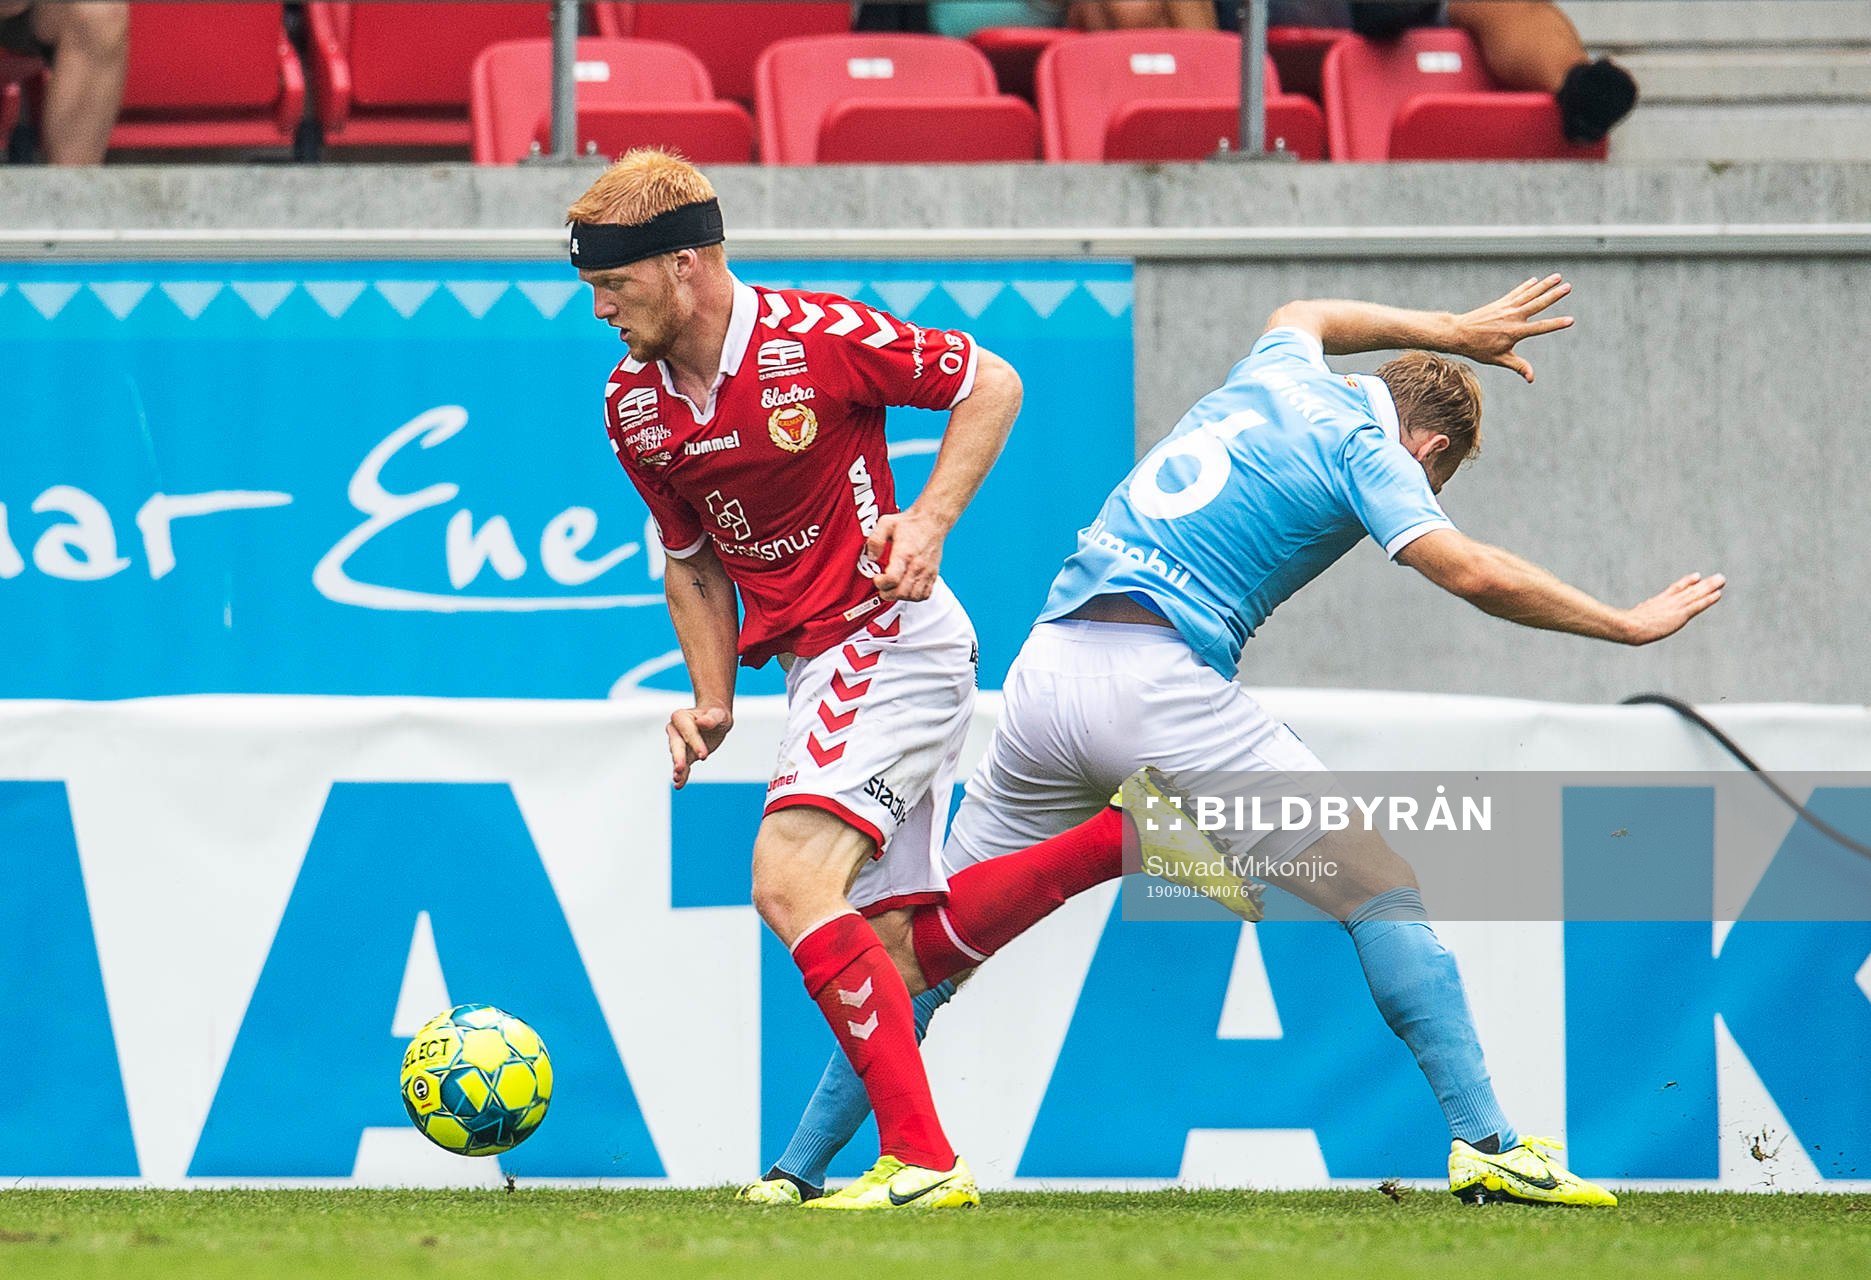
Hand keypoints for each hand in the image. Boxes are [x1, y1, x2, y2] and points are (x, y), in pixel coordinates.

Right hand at [666, 704, 731, 788]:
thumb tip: (701, 722)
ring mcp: (678, 744)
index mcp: (681, 717)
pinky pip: (683, 766)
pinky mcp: (685, 756)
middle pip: (676, 745)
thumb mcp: (718, 715)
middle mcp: (675, 730)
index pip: (687, 732)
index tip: (703, 755)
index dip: (695, 743)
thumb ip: (711, 718)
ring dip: (678, 768)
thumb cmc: (716, 715)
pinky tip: (679, 785)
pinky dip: (682, 776)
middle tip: (680, 768)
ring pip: (678, 757)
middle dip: (678, 757)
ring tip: (677, 779)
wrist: (715, 721)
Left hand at [864, 507, 946, 601]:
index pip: (893, 579)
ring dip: (900, 597)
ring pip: (914, 596)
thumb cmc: (909, 523)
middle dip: (887, 593)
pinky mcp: (933, 574)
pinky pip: (925, 594)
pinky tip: (906, 589)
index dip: (881, 583)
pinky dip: (914, 597)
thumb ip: (875, 540)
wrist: (932, 521)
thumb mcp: (886, 523)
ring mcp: (927, 571)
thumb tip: (871, 557)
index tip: (877, 577)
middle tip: (882, 585)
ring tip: (893, 588)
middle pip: (902, 592)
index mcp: (905, 553)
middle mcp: (918, 565)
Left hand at [1449, 274, 1574, 381]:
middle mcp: (1513, 317)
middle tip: (1569, 287)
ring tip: (1558, 276)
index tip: (1571, 320)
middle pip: (1537, 304)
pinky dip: (1526, 286)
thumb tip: (1532, 379)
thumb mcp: (1499, 359)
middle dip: (1554, 295)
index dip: (1556, 324)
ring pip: (1529, 294)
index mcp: (1515, 332)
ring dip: (1544, 285)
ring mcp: (1506, 307)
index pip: (1540, 328)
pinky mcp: (1500, 303)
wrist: (1458, 333)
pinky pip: (1516, 293)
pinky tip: (1535, 280)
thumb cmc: (1478, 348)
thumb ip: (1518, 366)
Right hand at [1621, 572, 1725, 644]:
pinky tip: (1718, 594)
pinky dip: (1708, 599)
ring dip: (1710, 586)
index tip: (1697, 577)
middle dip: (1705, 584)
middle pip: (1690, 590)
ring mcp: (1674, 607)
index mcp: (1657, 602)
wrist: (1628, 626)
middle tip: (1719, 577)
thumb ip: (1633, 619)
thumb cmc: (1624, 626)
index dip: (1687, 583)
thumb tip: (1625, 622)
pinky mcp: (1680, 614)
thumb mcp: (1629, 620)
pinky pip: (1697, 605)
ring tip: (1722, 579)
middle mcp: (1668, 602)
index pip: (1675, 589)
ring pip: (1696, 594)